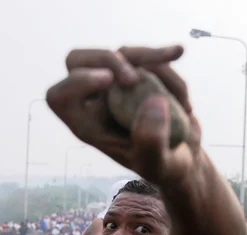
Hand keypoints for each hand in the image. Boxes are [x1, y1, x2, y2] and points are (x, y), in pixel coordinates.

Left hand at [46, 45, 202, 183]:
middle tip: (134, 77)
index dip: (77, 82)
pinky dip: (171, 73)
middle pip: (77, 60)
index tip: (109, 81)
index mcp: (87, 125)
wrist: (184, 157)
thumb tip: (152, 101)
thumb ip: (151, 142)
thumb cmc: (163, 167)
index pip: (59, 96)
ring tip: (185, 106)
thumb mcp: (158, 165)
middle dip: (106, 60)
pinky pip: (148, 57)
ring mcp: (116, 84)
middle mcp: (95, 101)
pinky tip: (187, 106)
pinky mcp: (138, 71)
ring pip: (121, 54)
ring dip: (154, 66)